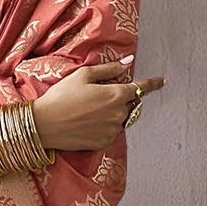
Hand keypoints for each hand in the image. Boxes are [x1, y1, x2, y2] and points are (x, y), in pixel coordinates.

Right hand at [31, 57, 164, 151]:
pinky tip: (87, 122)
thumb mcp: (83, 75)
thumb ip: (109, 69)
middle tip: (100, 96)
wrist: (44, 124)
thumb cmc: (61, 96)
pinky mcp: (103, 142)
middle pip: (131, 104)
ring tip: (90, 110)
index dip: (153, 84)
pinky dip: (105, 126)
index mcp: (116, 95)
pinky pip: (111, 132)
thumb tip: (128, 62)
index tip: (162, 81)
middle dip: (123, 98)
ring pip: (121, 119)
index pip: (141, 88)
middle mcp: (118, 114)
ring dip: (113, 113)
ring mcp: (112, 130)